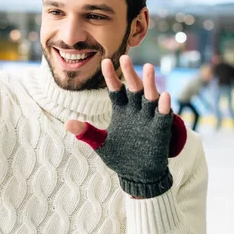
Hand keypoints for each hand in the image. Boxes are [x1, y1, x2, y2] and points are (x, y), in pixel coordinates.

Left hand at [65, 56, 186, 198]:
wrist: (138, 175)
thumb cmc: (120, 156)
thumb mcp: (100, 143)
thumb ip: (86, 132)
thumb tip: (67, 123)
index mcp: (121, 110)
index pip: (115, 89)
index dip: (111, 76)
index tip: (104, 62)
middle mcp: (136, 110)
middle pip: (133, 88)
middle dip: (130, 73)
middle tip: (124, 58)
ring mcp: (149, 118)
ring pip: (150, 97)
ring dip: (150, 84)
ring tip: (148, 68)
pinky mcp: (160, 130)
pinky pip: (164, 116)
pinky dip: (165, 107)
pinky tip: (164, 96)